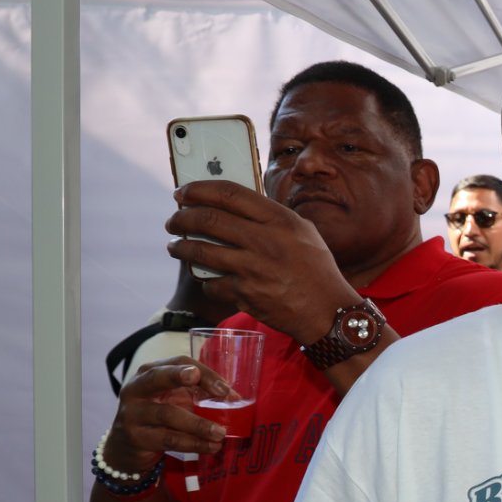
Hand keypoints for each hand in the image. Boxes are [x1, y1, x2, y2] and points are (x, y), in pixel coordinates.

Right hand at [102, 357, 227, 468]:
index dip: (204, 373)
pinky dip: (193, 444)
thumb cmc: (157, 415)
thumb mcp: (175, 399)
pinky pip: (168, 439)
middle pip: (159, 377)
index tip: (226, 389)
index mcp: (149, 372)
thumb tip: (235, 398)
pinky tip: (211, 447)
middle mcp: (136, 388)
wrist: (126, 447)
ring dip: (199, 425)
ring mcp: (132, 413)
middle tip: (216, 391)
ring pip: (168, 415)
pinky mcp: (136, 437)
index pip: (178, 362)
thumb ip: (199, 393)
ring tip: (221, 433)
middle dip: (184, 379)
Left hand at [166, 179, 358, 343]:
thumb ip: (271, 216)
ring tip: (176, 247)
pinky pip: (212, 283)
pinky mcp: (245, 294)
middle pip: (208, 219)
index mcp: (279, 220)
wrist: (327, 311)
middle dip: (181, 218)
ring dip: (181, 248)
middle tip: (174, 221)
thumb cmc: (316, 269)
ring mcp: (253, 269)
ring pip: (200, 251)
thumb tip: (234, 204)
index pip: (230, 194)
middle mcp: (265, 241)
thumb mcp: (303, 232)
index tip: (183, 193)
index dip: (199, 190)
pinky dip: (205, 280)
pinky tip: (206, 278)